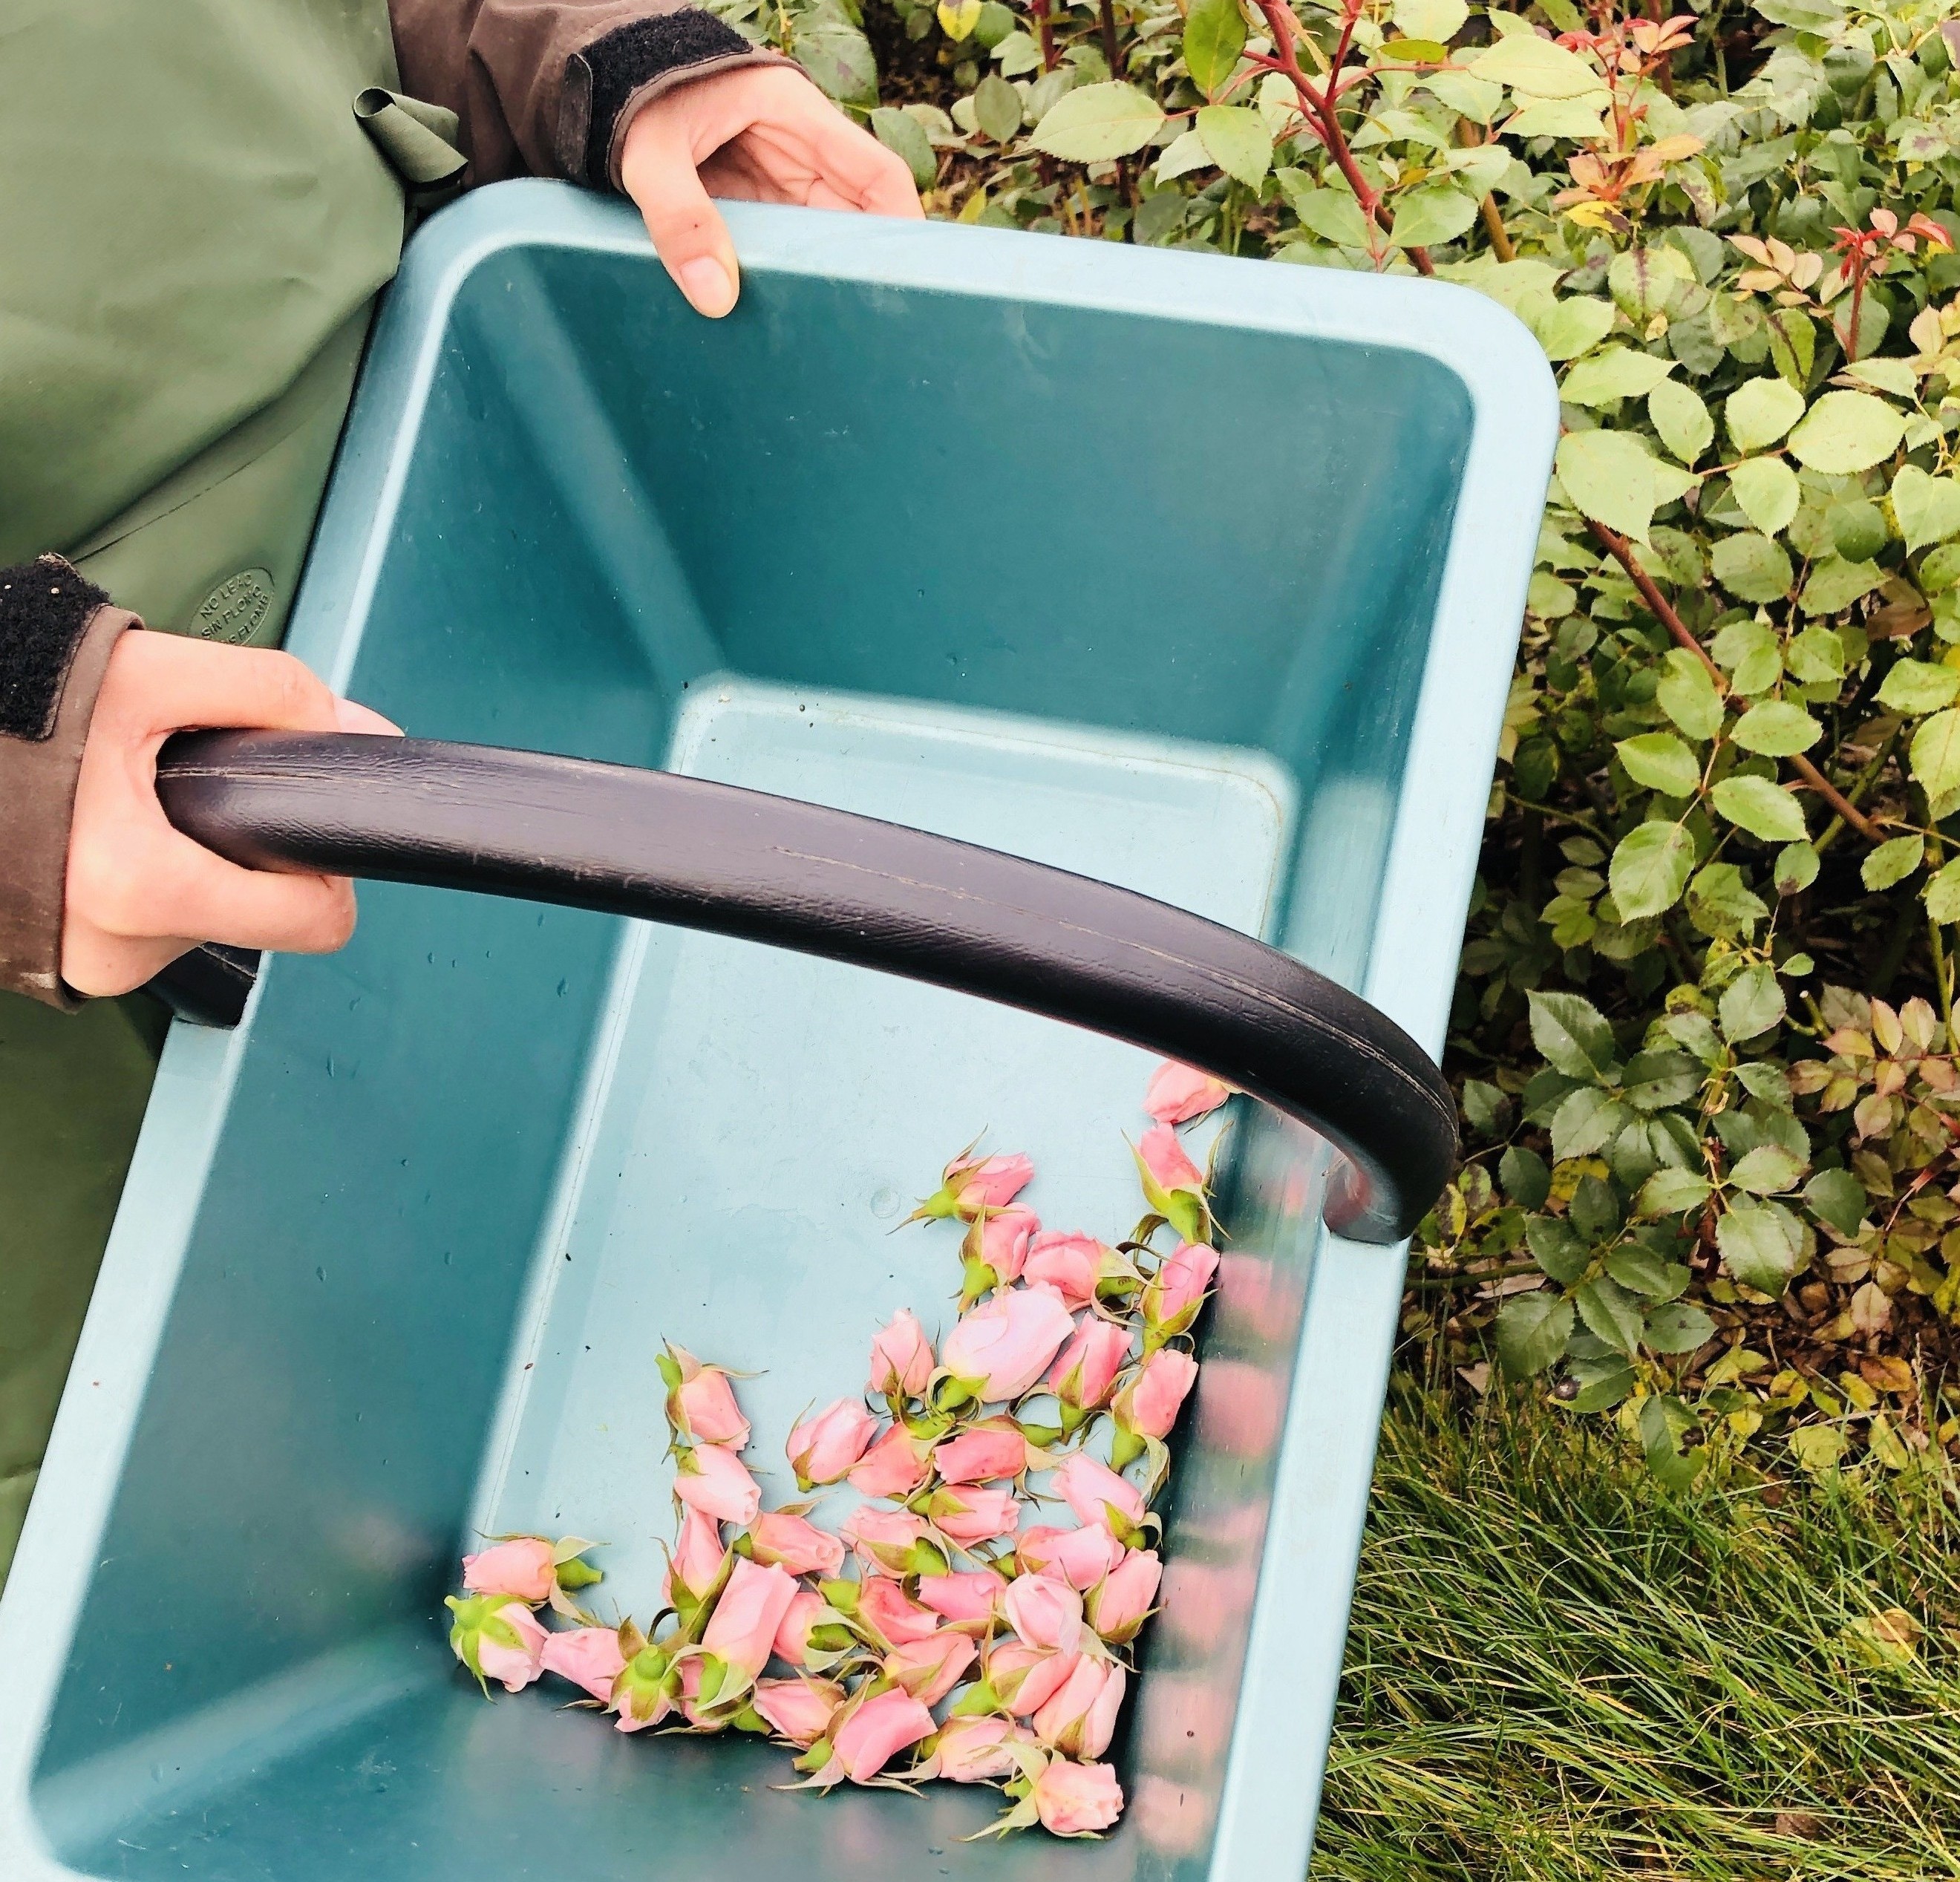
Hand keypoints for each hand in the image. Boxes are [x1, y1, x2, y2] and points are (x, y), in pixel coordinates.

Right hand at [62, 633, 398, 997]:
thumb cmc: (10, 707)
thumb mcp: (147, 673)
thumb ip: (270, 694)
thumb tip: (357, 734)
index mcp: (141, 888)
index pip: (311, 922)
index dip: (328, 868)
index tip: (304, 825)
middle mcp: (112, 950)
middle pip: (256, 917)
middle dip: (241, 854)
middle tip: (184, 791)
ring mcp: (81, 966)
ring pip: (200, 920)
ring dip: (187, 863)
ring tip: (122, 805)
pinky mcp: (57, 966)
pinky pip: (145, 929)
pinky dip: (143, 881)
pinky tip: (96, 832)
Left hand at [619, 65, 922, 317]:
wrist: (602, 78)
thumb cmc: (633, 92)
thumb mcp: (648, 148)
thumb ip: (677, 214)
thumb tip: (714, 298)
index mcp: (795, 116)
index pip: (877, 175)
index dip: (903, 228)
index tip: (913, 284)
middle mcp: (799, 154)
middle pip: (856, 222)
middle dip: (861, 275)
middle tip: (867, 338)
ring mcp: (777, 185)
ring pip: (821, 245)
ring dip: (822, 287)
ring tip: (833, 346)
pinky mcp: (751, 209)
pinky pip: (783, 253)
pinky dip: (786, 286)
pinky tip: (785, 327)